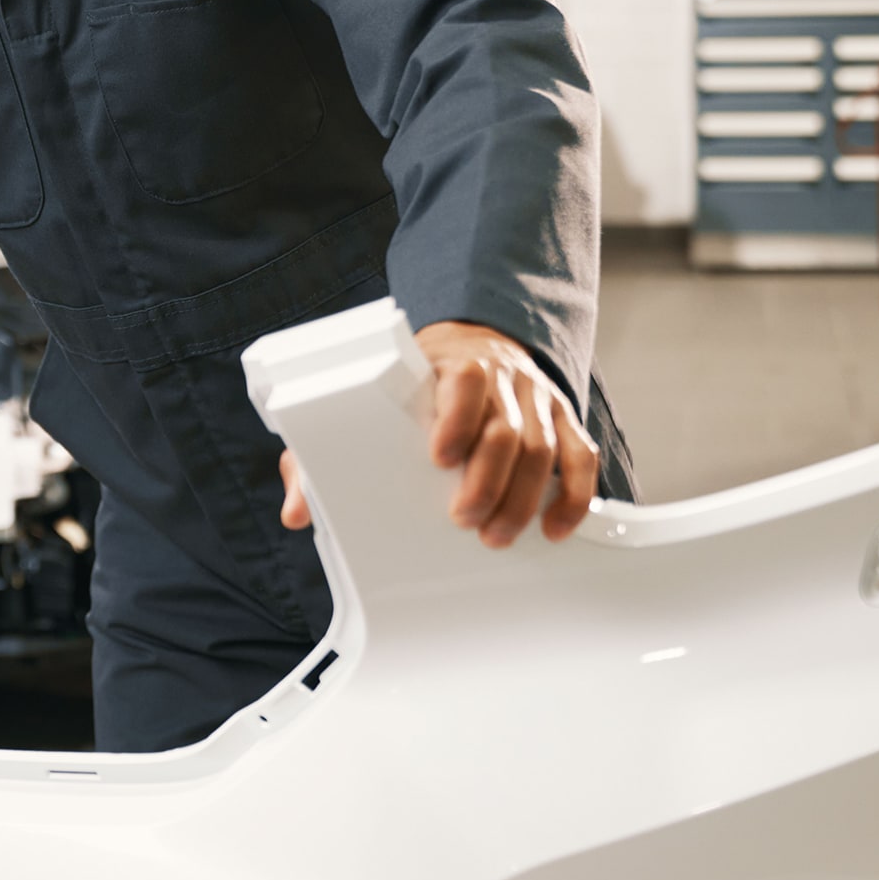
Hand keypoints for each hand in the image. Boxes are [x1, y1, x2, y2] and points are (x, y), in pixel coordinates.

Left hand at [277, 320, 598, 547]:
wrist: (476, 343)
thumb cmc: (416, 384)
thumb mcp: (372, 402)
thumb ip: (329, 451)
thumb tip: (298, 510)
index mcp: (454, 365)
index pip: (466, 382)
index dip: (455, 419)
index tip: (438, 458)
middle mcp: (504, 379)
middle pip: (506, 428)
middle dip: (487, 479)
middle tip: (465, 520)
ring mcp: (537, 400)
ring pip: (543, 447)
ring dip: (523, 498)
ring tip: (497, 536)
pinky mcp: (563, 420)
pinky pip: (580, 456)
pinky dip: (574, 496)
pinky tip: (555, 528)